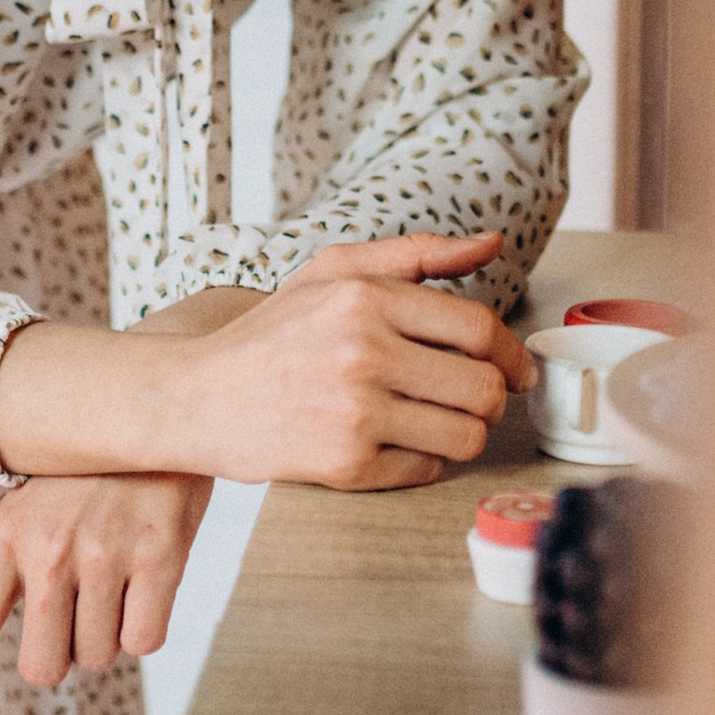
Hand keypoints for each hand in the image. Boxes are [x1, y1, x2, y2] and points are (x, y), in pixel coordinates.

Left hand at [0, 475, 212, 714]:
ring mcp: (104, 553)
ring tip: (116, 572)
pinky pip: (145, 642)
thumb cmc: (91, 473)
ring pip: (99, 657)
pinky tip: (148, 575)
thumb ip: (13, 570)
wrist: (161, 411)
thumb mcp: (31, 506)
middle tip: (81, 606)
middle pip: (45, 667)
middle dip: (64, 654)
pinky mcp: (158, 556)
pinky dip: (147, 624)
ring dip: (109, 633)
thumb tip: (22, 659)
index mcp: (5, 535)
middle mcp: (48, 548)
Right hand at [155, 236, 537, 491]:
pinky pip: (426, 470)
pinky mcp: (345, 464)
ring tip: (437, 422)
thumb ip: (416, 253)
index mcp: (366, 298)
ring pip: (465, 436)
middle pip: (484, 388)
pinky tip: (394, 443)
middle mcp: (364, 352)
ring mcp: (355, 412)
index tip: (517, 370)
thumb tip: (491, 244)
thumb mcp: (332, 272)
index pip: (479, 329)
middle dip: (490, 398)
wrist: (197, 397)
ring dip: (463, 433)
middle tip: (474, 400)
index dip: (513, 354)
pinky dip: (422, 461)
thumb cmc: (270, 334)